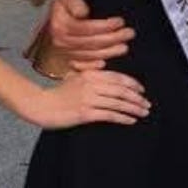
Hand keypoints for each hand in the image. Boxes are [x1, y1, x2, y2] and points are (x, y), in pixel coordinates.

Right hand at [28, 69, 150, 129]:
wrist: (41, 106)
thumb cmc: (58, 94)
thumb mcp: (73, 77)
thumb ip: (89, 71)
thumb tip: (104, 67)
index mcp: (90, 74)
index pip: (117, 77)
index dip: (132, 84)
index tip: (142, 91)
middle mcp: (91, 84)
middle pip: (121, 90)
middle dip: (137, 98)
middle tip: (147, 104)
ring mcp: (88, 99)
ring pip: (118, 103)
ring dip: (133, 108)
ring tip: (143, 113)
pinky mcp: (85, 113)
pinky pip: (109, 115)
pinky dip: (123, 118)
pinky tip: (131, 121)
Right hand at [49, 0, 133, 70]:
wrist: (60, 13)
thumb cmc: (69, 3)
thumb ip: (75, 2)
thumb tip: (83, 12)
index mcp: (61, 24)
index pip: (85, 28)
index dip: (104, 26)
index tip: (120, 21)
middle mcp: (60, 40)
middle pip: (90, 43)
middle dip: (112, 39)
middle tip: (129, 33)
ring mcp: (65, 51)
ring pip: (89, 55)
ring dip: (108, 52)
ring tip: (124, 47)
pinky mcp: (70, 59)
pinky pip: (82, 66)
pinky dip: (93, 66)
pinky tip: (104, 64)